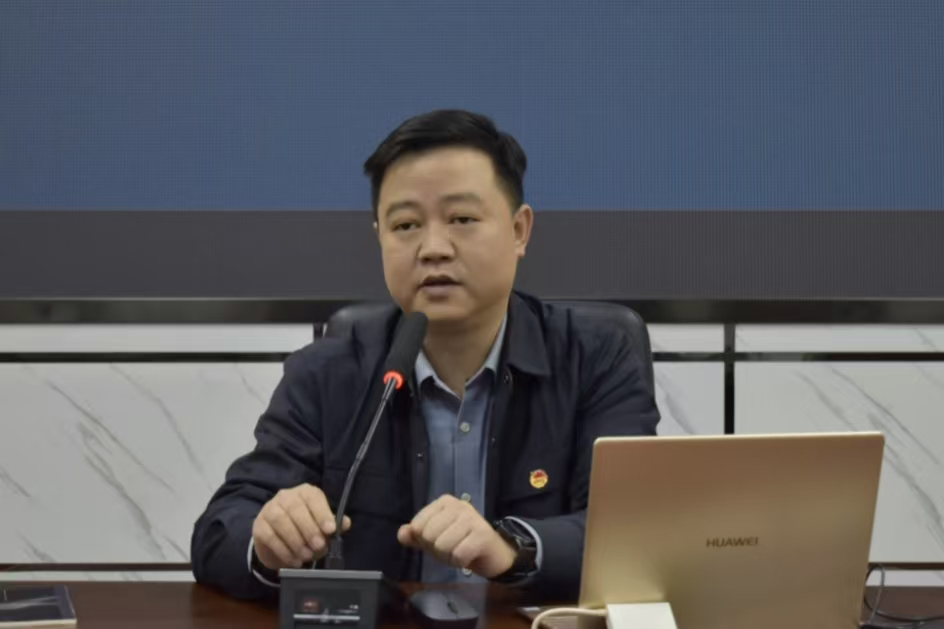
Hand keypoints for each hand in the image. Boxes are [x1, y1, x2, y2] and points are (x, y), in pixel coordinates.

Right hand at [252, 484, 350, 570]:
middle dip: (309, 530)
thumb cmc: (305, 529)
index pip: (313, 497)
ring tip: (307, 556)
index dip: (322, 513)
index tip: (330, 529)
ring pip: (281, 521)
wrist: (277, 539)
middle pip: (296, 509)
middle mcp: (286, 496)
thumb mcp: (321, 525)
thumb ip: (334, 523)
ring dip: (296, 541)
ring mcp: (270, 509)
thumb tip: (345, 523)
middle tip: (319, 547)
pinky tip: (294, 560)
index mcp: (305, 492)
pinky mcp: (259, 525)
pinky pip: (270, 537)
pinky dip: (284, 551)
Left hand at [397, 495, 515, 578]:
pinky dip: (460, 562)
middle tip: (452, 548)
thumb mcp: (434, 538)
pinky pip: (458, 555)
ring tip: (460, 551)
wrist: (493, 554)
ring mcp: (472, 518)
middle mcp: (458, 505)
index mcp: (444, 502)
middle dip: (437, 550)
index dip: (424, 540)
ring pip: (442, 546)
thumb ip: (415, 535)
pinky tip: (468, 557)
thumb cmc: (460, 542)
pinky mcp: (483, 534)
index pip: (417, 525)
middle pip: (428, 536)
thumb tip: (402, 534)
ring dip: (449, 557)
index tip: (440, 539)